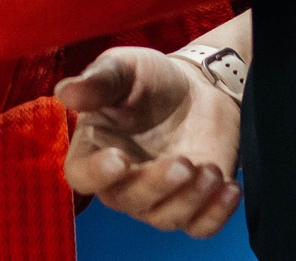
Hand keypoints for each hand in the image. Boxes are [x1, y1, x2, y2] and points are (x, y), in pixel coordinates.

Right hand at [57, 47, 241, 237]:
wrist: (199, 86)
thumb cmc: (151, 78)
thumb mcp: (125, 67)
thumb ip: (99, 80)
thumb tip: (65, 92)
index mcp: (94, 151)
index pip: (82, 176)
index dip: (97, 174)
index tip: (119, 160)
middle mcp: (123, 184)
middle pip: (129, 201)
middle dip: (157, 185)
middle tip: (183, 162)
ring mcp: (160, 198)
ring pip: (166, 218)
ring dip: (191, 199)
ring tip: (211, 171)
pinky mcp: (195, 203)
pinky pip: (201, 227)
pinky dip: (216, 215)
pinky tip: (230, 188)